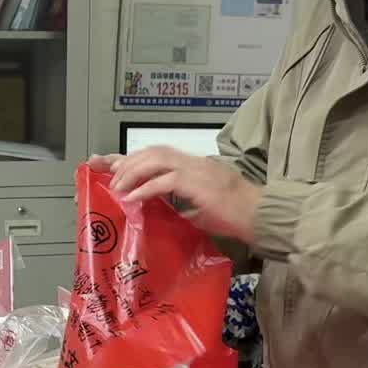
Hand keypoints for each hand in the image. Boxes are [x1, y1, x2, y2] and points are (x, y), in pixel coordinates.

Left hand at [105, 146, 262, 244]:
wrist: (261, 216)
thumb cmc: (235, 215)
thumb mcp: (200, 204)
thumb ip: (179, 199)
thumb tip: (154, 203)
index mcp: (194, 165)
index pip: (157, 153)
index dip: (130, 156)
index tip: (106, 161)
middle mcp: (194, 162)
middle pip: (153, 151)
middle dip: (127, 161)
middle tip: (109, 175)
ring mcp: (197, 171)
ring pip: (157, 160)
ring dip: (133, 172)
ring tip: (118, 187)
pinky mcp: (199, 184)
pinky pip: (166, 181)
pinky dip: (146, 188)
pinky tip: (132, 197)